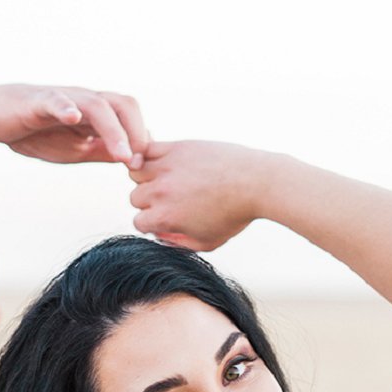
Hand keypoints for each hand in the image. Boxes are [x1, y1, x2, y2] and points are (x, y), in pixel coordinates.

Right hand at [0, 84, 147, 170]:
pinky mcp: (37, 100)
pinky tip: (74, 118)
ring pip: (97, 105)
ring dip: (114, 129)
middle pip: (123, 104)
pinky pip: (55, 100)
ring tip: (122, 155)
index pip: (131, 118)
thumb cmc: (35, 132)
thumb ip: (102, 150)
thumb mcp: (76, 149)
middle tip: (137, 162)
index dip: (141, 140)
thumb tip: (133, 159)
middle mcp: (85, 100)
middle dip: (136, 132)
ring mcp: (63, 98)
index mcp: (97, 113)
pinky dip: (66, 108)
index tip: (144, 168)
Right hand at [129, 140, 265, 250]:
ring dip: (147, 178)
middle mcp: (161, 191)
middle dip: (149, 201)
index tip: (168, 219)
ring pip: (136, 172)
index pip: (138, 222)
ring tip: (166, 180)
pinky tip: (163, 163)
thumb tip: (160, 236)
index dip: (153, 223)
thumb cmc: (234, 215)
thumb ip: (179, 244)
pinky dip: (148, 155)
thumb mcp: (207, 242)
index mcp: (165, 217)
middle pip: (135, 197)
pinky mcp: (176, 147)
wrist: (256, 183)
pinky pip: (147, 149)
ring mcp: (167, 167)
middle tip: (171, 199)